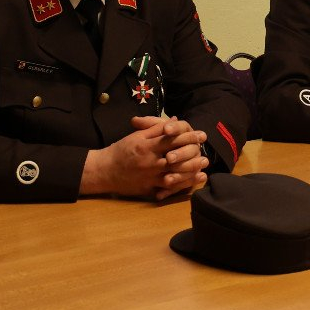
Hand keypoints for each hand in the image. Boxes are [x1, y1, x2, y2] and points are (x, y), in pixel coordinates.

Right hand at [83, 116, 207, 198]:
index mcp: (146, 146)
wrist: (105, 171)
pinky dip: (183, 184)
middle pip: (176, 156)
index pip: (171, 139)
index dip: (188, 136)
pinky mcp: (149, 188)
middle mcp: (149, 161)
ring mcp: (150, 176)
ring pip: (175, 173)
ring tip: (203, 164)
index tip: (200, 135)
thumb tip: (174, 120)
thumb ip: (155, 128)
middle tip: (205, 150)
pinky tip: (193, 180)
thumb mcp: (136, 136)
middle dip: (193, 153)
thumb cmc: (121, 150)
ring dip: (191, 169)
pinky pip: (168, 188)